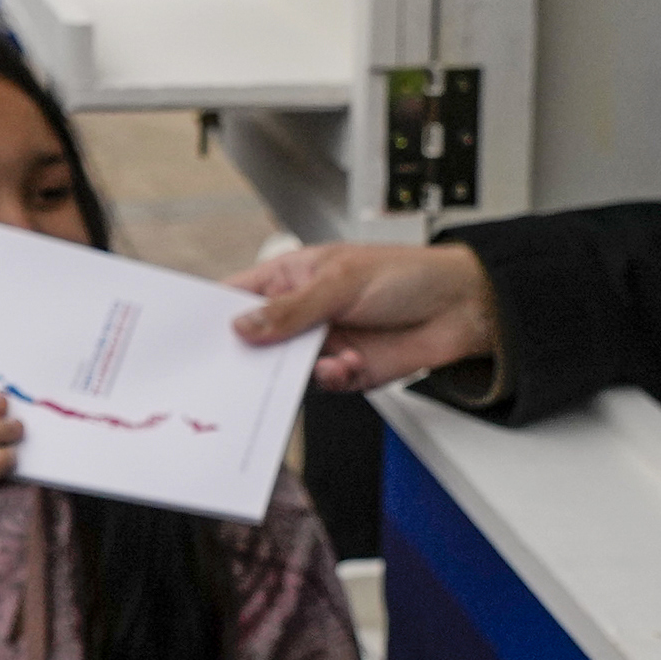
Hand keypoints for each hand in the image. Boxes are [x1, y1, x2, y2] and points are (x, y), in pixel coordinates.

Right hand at [229, 238, 500, 393]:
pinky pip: (321, 385)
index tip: (197, 333)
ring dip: (297, 370)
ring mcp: (322, 343)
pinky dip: (331, 378)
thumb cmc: (407, 274)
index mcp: (292, 277)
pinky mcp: (345, 371)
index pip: (240, 295)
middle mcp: (302, 313)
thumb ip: (291, 310)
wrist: (462, 308)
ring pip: (286, 369)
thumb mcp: (341, 282)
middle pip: (257, 339)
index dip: (216, 313)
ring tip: (318, 360)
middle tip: (241, 363)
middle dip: (250, 353)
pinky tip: (348, 364)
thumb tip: (244, 326)